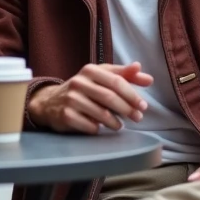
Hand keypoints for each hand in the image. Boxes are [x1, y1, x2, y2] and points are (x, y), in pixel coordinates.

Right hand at [27, 62, 152, 133]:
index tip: (143, 106)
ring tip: (119, 125)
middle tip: (137, 118)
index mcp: (90, 70)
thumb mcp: (101, 77)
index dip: (132, 94)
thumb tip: (148, 78)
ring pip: (101, 113)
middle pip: (109, 97)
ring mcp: (70, 99)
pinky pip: (90, 126)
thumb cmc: (83, 89)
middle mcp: (78, 82)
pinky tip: (99, 128)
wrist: (50, 101)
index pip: (116, 81)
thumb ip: (125, 76)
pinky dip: (99, 129)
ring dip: (115, 122)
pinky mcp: (66, 115)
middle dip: (127, 109)